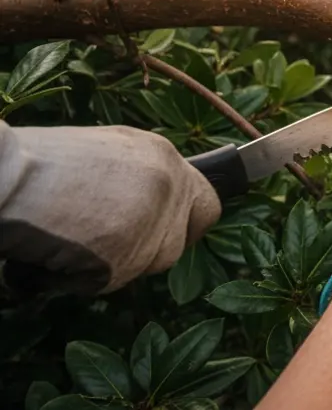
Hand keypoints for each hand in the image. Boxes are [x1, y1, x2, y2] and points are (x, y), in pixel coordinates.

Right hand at [0, 121, 220, 294]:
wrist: (2, 175)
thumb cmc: (38, 165)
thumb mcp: (108, 153)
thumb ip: (141, 180)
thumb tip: (155, 210)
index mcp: (164, 157)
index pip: (207, 206)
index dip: (186, 227)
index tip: (167, 235)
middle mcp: (167, 187)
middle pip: (174, 247)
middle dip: (141, 254)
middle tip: (97, 243)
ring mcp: (148, 222)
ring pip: (141, 269)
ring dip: (107, 266)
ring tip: (67, 237)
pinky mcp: (123, 255)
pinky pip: (106, 284)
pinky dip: (76, 279)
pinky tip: (54, 251)